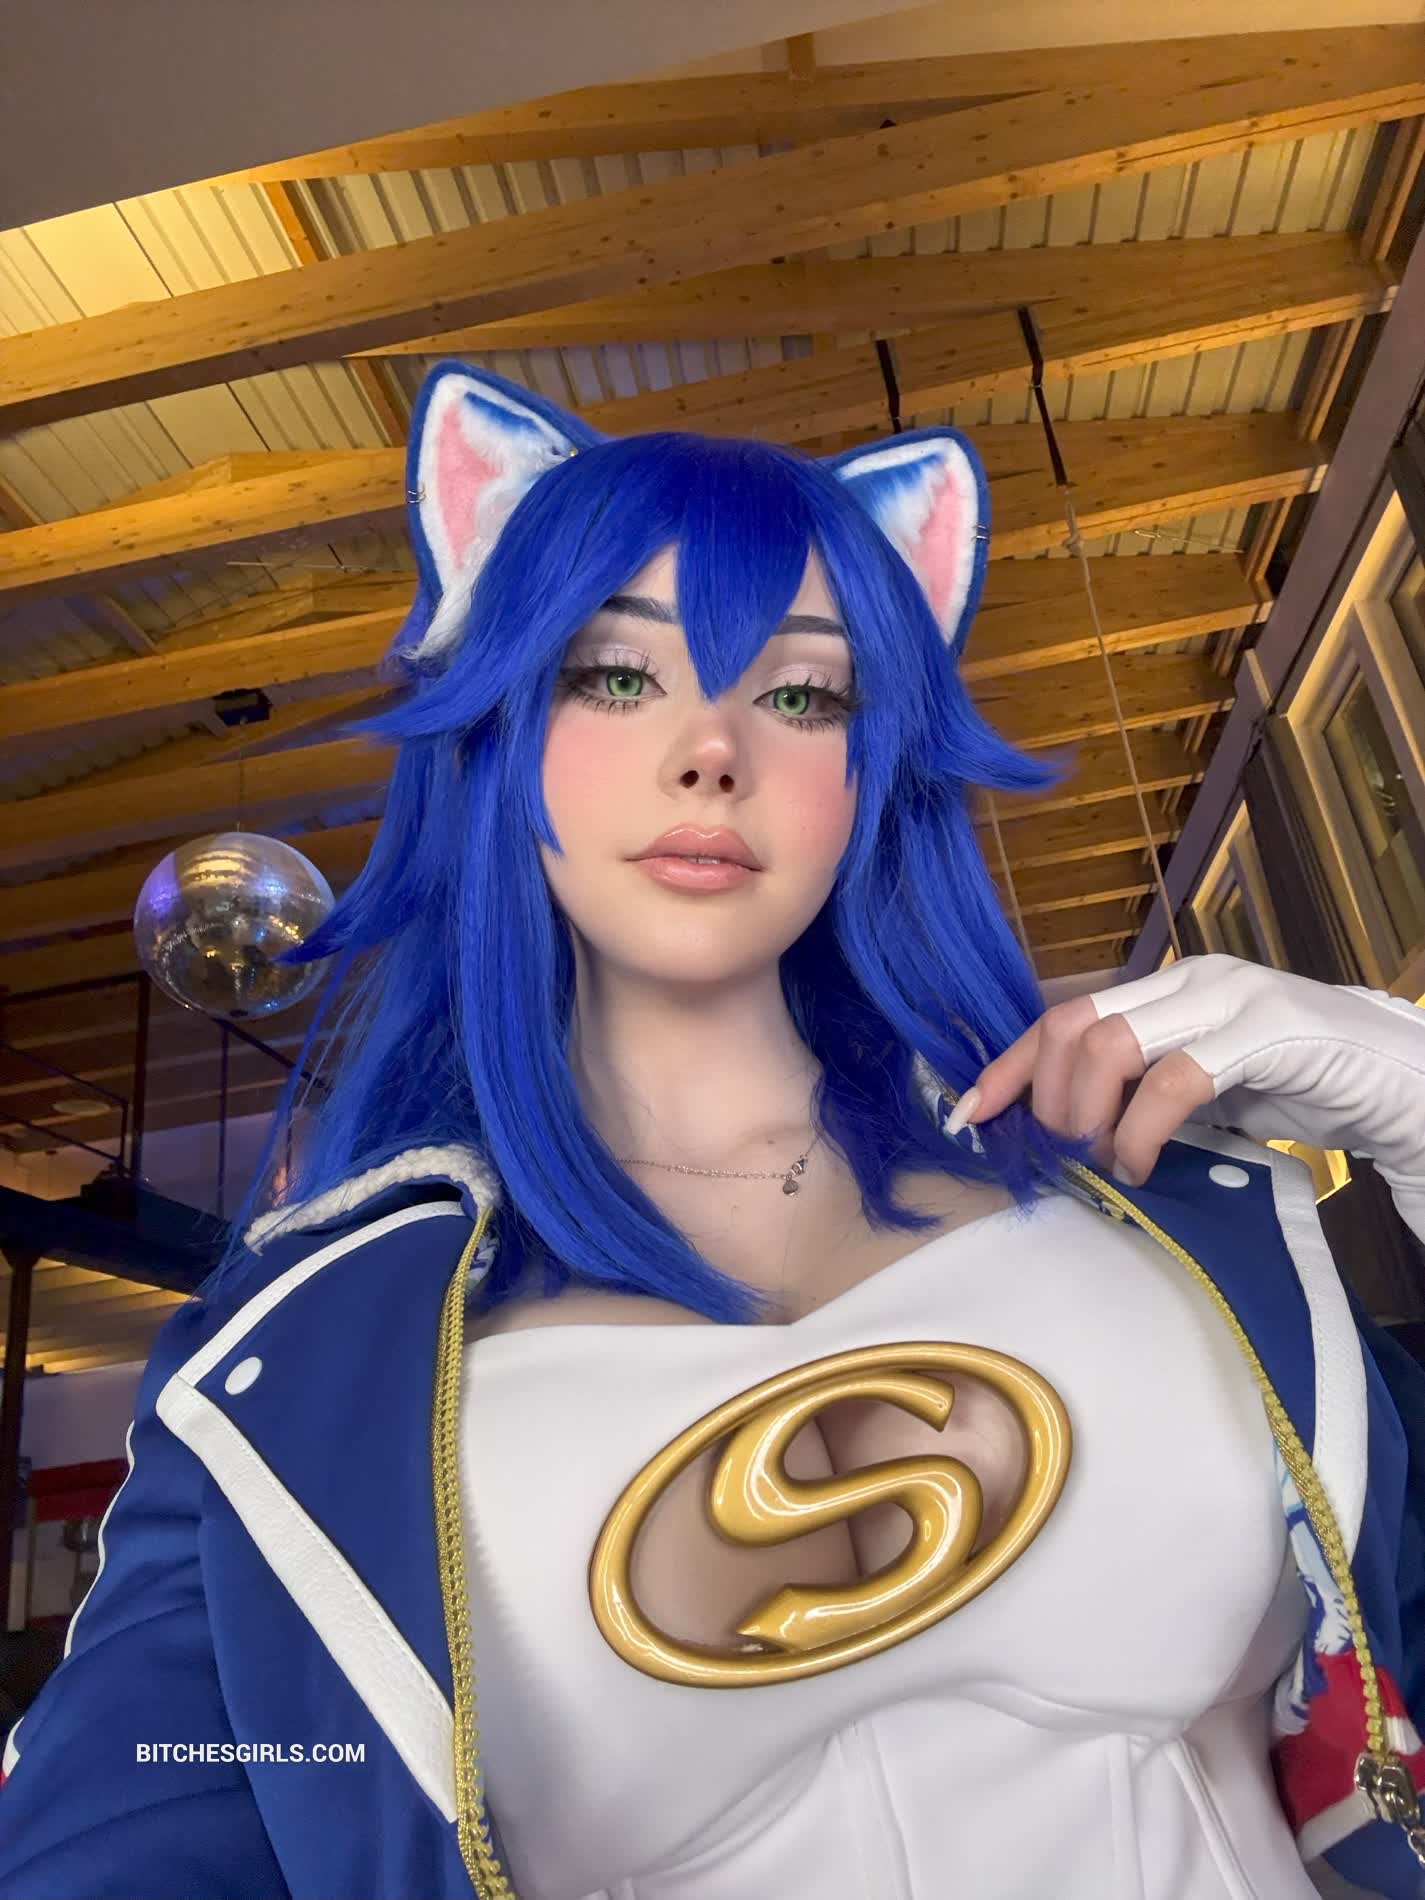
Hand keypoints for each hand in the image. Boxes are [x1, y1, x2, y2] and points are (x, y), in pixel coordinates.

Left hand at [950, 957, 1424, 1235]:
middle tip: (1062, 1153)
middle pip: (1073, 1029)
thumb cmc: (1294, 1085)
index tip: (968, 1115)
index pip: (1060, 1017)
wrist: (1397, 1081)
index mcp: (1163, 987)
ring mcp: (1228, 999)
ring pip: (1111, 1047)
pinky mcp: (1266, 1033)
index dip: (1007, 1067)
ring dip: (1088, 1117)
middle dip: (1047, 1101)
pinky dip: (1142, 1130)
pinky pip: (1175, 1080)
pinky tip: (1142, 1163)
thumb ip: (1138, 1090)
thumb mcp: (1201, 1085)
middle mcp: (1187, 981)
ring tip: (1103, 1160)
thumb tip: (1058, 1132)